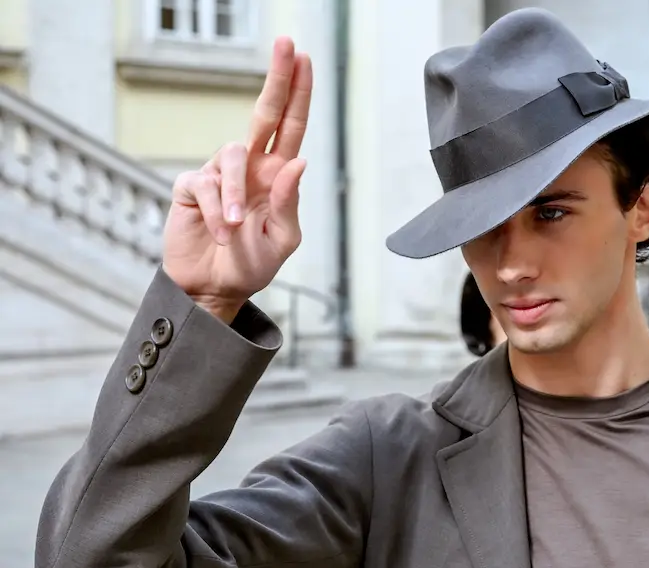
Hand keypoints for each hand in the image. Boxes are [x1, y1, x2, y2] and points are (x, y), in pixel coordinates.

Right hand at [162, 37, 312, 322]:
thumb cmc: (252, 264)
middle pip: (264, 113)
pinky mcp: (192, 187)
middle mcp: (250, 168)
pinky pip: (206, 187)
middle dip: (277, 79)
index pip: (291, 127)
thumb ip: (290, 203)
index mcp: (277, 176)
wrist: (215, 289)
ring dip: (236, 195)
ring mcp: (219, 174)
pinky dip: (218, 214)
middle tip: (285, 45)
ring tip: (237, 229)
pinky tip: (222, 234)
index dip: (297, 93)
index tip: (302, 58)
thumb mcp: (282, 239)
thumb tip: (298, 161)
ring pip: (232, 157)